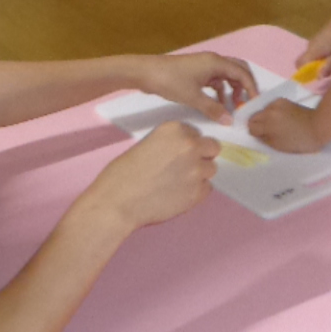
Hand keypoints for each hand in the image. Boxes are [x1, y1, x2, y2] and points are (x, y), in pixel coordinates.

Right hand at [83, 122, 218, 231]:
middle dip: (202, 156)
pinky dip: (195, 192)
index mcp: (175, 130)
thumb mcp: (147, 144)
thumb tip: (186, 153)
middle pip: (212, 148)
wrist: (117, 202)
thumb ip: (171, 145)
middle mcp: (190, 146)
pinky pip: (206, 189)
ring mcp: (196, 170)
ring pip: (211, 169)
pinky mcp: (198, 192)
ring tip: (177, 183)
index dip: (187, 144)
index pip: (196, 133)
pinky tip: (177, 195)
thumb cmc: (122, 174)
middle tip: (184, 167)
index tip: (176, 154)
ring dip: (199, 175)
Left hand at [137, 53, 256, 123]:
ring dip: (232, 89)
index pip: (242, 73)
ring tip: (233, 106)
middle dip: (244, 86)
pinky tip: (218, 103)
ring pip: (226, 76)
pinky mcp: (196, 72)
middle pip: (237, 70)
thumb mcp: (193, 97)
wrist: (145, 72)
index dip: (251, 88)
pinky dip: (220, 90)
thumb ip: (213, 109)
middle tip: (247, 103)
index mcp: (215, 62)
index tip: (255, 103)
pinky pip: (215, 80)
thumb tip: (230, 121)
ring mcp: (204, 66)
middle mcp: (213, 61)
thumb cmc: (169, 80)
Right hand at [248, 99, 330, 152]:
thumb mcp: (279, 145)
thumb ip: (264, 138)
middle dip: (258, 124)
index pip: (251, 127)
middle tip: (268, 131)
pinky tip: (283, 118)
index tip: (263, 137)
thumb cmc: (300, 140)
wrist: (319, 126)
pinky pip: (271, 107)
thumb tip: (257, 133)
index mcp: (268, 123)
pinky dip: (273, 112)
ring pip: (262, 111)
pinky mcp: (283, 100)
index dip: (255, 133)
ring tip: (278, 124)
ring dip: (265, 117)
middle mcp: (269, 110)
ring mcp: (276, 103)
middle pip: (254, 117)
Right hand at [300, 12, 330, 80]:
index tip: (318, 76)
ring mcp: (316, 39)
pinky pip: (320, 49)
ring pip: (315, 55)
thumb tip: (318, 76)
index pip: (299, 65)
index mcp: (312, 51)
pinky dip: (327, 54)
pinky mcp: (323, 36)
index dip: (305, 73)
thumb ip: (329, 66)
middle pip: (307, 61)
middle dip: (318, 68)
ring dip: (324, 61)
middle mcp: (311, 45)